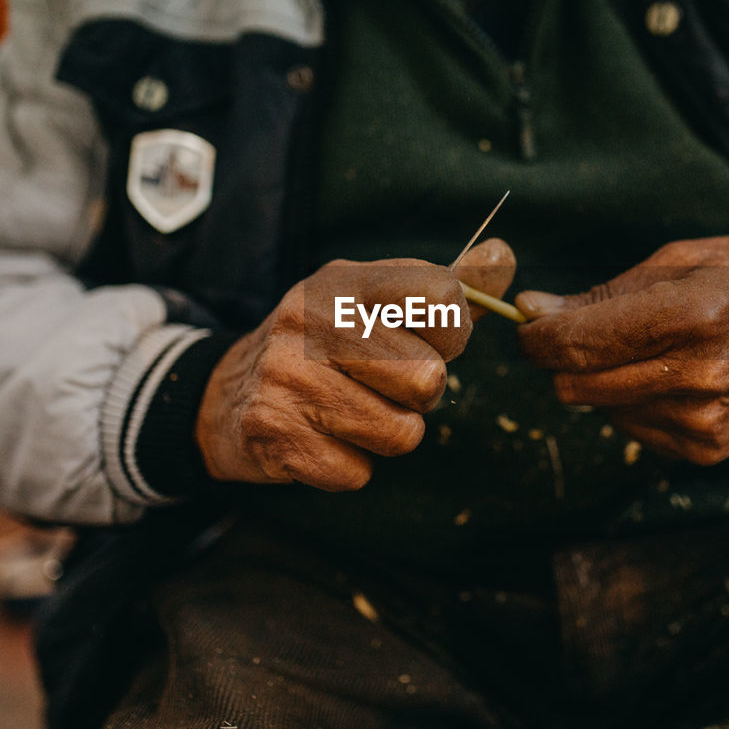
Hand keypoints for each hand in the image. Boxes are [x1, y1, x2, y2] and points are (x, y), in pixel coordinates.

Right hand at [196, 239, 515, 488]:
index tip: (426, 340)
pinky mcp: (275, 435)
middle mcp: (312, 321)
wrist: (226, 395)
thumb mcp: (375, 301)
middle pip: (429, 378)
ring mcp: (288, 378)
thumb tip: (502, 255)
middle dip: (421, 395)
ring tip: (354, 411)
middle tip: (384, 385)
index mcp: (345, 281)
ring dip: (390, 432)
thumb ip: (448, 286)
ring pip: (401, 433)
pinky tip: (322, 437)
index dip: (451, 333)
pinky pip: (359, 472)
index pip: (443, 299)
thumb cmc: (324, 345)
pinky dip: (350, 465)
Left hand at [515, 236, 728, 465]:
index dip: (536, 337)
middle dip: (565, 359)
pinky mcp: (709, 449)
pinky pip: (633, 428)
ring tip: (656, 350)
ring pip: (601, 408)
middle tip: (586, 332)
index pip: (577, 344)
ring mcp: (705, 420)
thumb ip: (599, 296)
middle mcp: (700, 376)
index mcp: (691, 316)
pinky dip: (637, 402)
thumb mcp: (673, 261)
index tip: (529, 324)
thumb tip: (530, 312)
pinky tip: (674, 377)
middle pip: (577, 384)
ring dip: (607, 380)